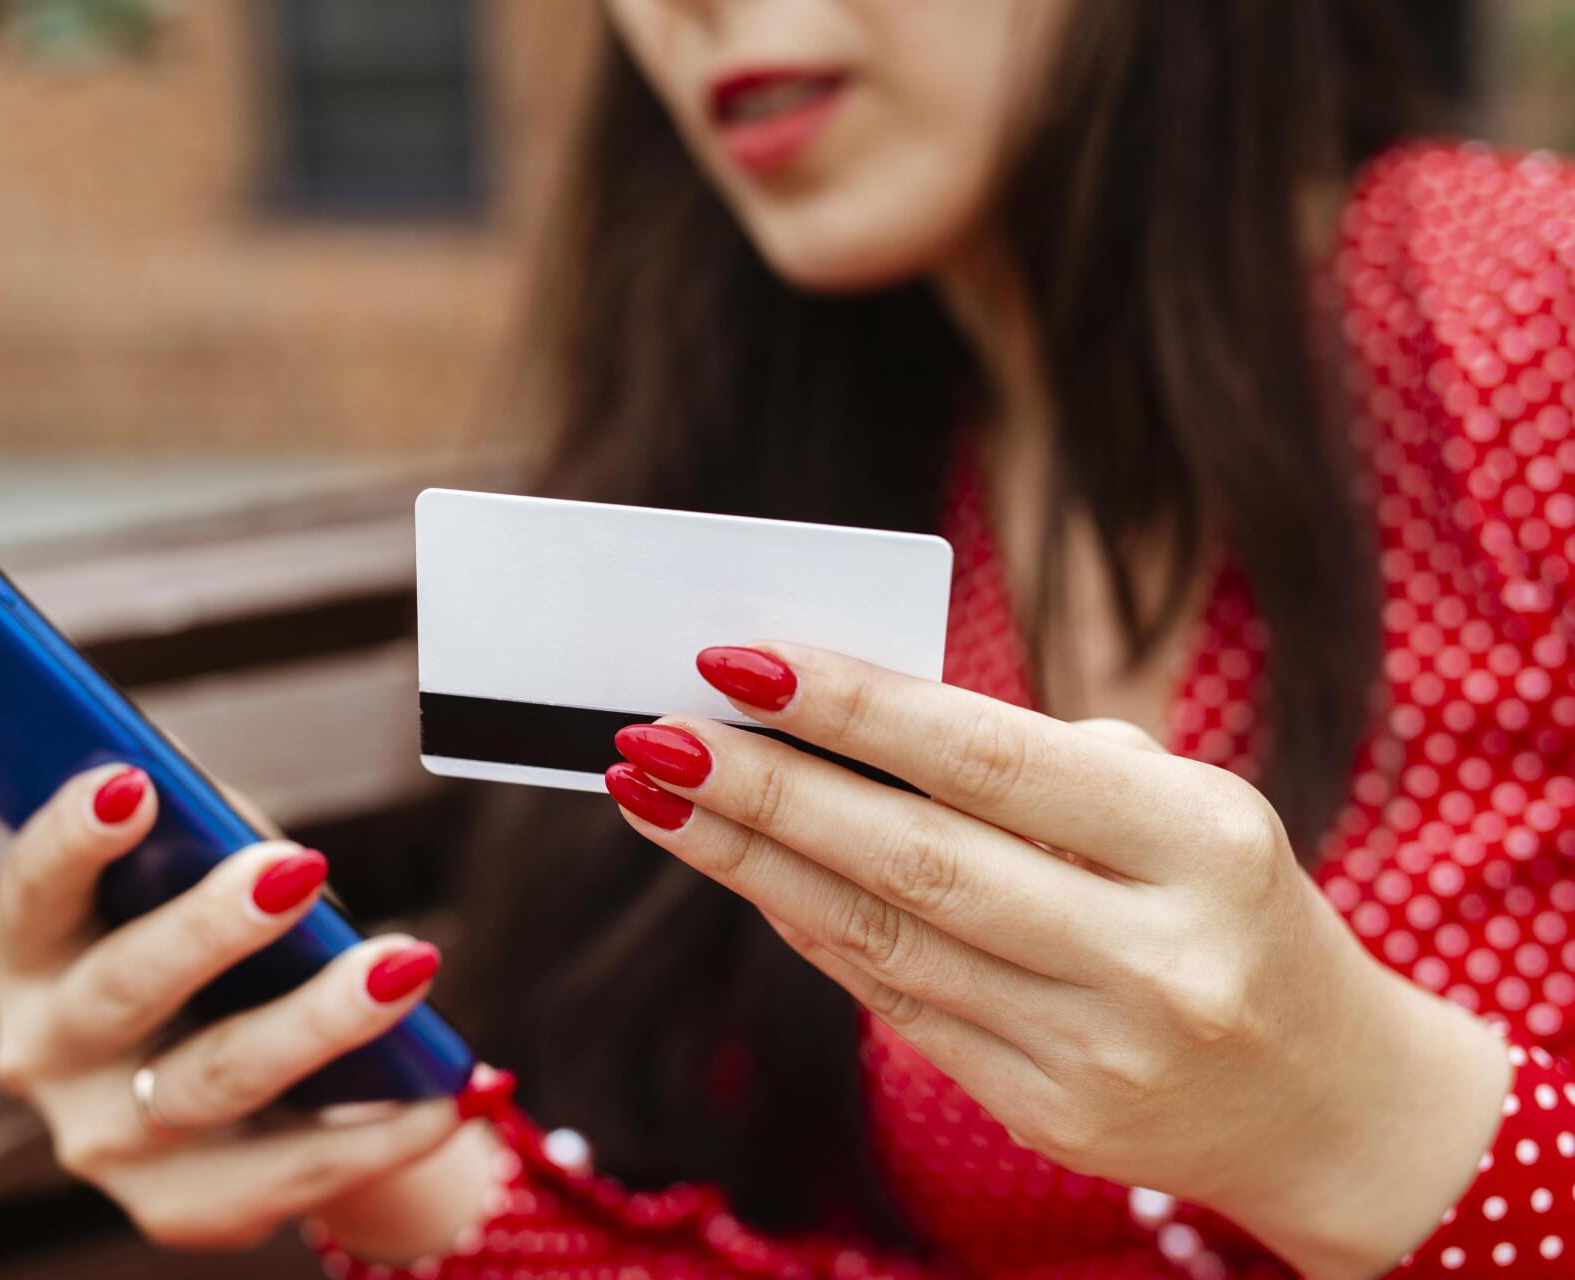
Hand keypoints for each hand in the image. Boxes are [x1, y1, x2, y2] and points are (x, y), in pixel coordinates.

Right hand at [0, 763, 490, 1256]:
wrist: (253, 1090)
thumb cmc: (220, 943)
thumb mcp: (196, 881)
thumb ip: (207, 845)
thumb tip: (260, 839)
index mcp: (27, 951)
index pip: (33, 889)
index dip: (72, 837)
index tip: (135, 782)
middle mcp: (43, 1053)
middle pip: (123, 989)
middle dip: (212, 926)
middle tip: (301, 867)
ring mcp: (105, 1142)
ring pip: (217, 1079)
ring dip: (320, 1020)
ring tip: (406, 966)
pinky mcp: (180, 1208)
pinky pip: (288, 1171)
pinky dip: (374, 1134)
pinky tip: (442, 1096)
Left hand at [607, 644, 1513, 1279]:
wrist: (1327, 1102)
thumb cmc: (1234, 908)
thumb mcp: (1192, 813)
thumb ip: (1047, 770)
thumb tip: (851, 728)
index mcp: (1202, 844)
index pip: (992, 760)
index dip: (855, 709)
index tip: (739, 661)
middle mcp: (1152, 956)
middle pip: (914, 858)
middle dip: (765, 789)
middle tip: (653, 734)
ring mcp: (1096, 1051)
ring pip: (882, 939)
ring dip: (751, 863)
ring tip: (656, 797)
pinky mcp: (1047, 1113)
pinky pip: (897, 1005)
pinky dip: (809, 930)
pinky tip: (742, 872)